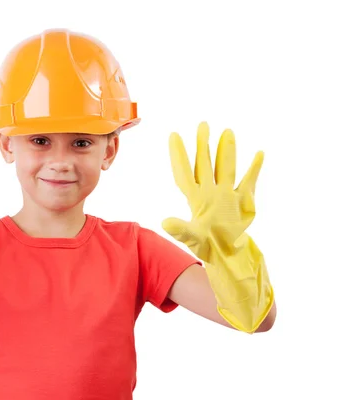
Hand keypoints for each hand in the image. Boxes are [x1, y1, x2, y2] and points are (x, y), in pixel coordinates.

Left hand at [162, 122, 262, 261]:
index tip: (173, 135)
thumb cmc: (205, 246)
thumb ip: (181, 229)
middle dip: (203, 145)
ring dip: (227, 151)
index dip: (179, 155)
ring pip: (226, 168)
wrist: (226, 254)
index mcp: (195, 199)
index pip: (185, 172)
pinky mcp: (243, 201)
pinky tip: (258, 154)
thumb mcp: (192, 238)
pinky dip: (254, 168)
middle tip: (202, 124)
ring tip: (227, 131)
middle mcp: (210, 192)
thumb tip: (164, 222)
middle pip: (205, 164)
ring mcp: (227, 194)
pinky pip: (248, 181)